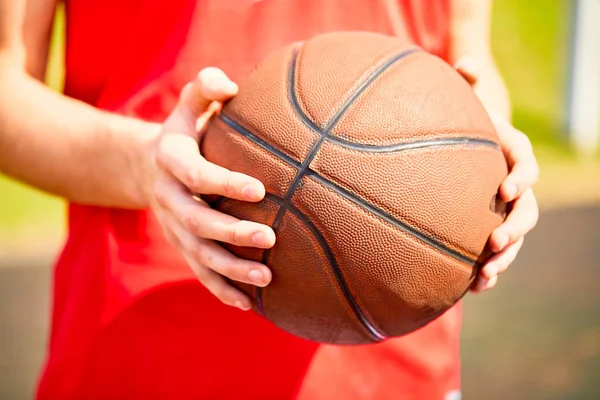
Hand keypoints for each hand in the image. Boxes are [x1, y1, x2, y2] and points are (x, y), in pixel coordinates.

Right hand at [146, 68, 274, 309]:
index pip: (195, 173)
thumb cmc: (187, 131)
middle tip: (270, 237)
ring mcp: (172, 226)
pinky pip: (198, 272)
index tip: (260, 189)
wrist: (151, 165)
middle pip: (196, 221)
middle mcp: (168, 197)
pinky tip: (249, 304)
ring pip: (198, 254)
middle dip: (232, 232)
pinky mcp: (181, 245)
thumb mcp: (191, 105)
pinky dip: (221, 289)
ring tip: (267, 278)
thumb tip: (229, 84)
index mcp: (170, 159)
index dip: (224, 182)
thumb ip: (206, 88)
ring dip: (230, 269)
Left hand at [455, 57, 539, 292]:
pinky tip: (471, 288)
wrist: (465, 150)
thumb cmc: (464, 125)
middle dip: (515, 228)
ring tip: (485, 276)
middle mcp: (515, 187)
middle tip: (496, 240)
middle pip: (527, 211)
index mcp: (512, 156)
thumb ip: (466, 83)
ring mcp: (506, 212)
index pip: (526, 166)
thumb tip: (463, 62)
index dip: (521, 177)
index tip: (505, 189)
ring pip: (514, 240)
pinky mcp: (490, 229)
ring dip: (503, 259)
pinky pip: (494, 254)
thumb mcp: (466, 104)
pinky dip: (487, 271)